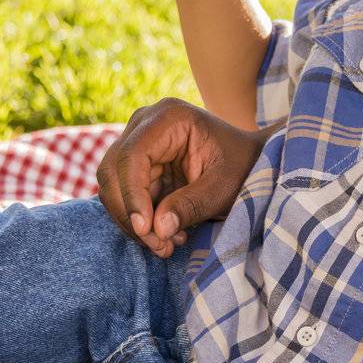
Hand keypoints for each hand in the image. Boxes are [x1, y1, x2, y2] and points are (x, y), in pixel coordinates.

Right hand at [95, 97, 270, 257]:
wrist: (249, 162)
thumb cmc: (241, 167)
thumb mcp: (223, 187)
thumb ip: (191, 205)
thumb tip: (157, 228)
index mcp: (169, 117)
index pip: (132, 156)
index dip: (132, 195)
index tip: (146, 229)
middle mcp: (145, 124)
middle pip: (114, 172)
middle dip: (131, 215)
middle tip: (160, 245)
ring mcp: (137, 142)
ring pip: (113, 189)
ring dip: (134, 223)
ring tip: (168, 244)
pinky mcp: (137, 165)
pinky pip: (123, 197)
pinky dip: (139, 221)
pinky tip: (167, 236)